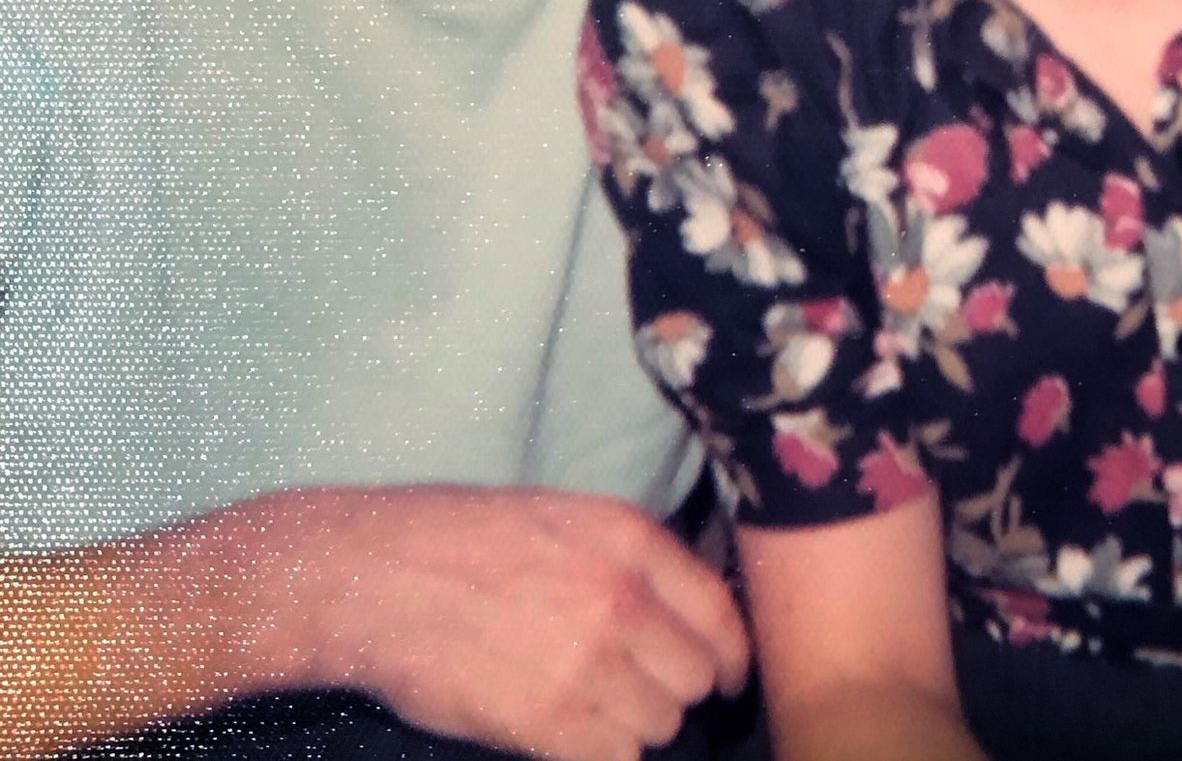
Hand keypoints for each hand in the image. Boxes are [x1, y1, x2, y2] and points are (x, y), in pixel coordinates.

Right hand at [235, 485, 749, 760]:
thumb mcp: (565, 519)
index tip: (725, 679)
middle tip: (638, 694)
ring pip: (660, 724)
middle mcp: (622, 597)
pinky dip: (599, 755)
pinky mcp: (548, 720)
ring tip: (591, 710)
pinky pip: (614, 758)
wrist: (376, 576)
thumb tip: (687, 613)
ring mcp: (587, 660)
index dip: (730, 657)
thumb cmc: (463, 542)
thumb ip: (632, 560)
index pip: (720, 613)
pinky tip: (568, 736)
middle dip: (675, 692)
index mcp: (630, 539)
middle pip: (696, 677)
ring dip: (634, 727)